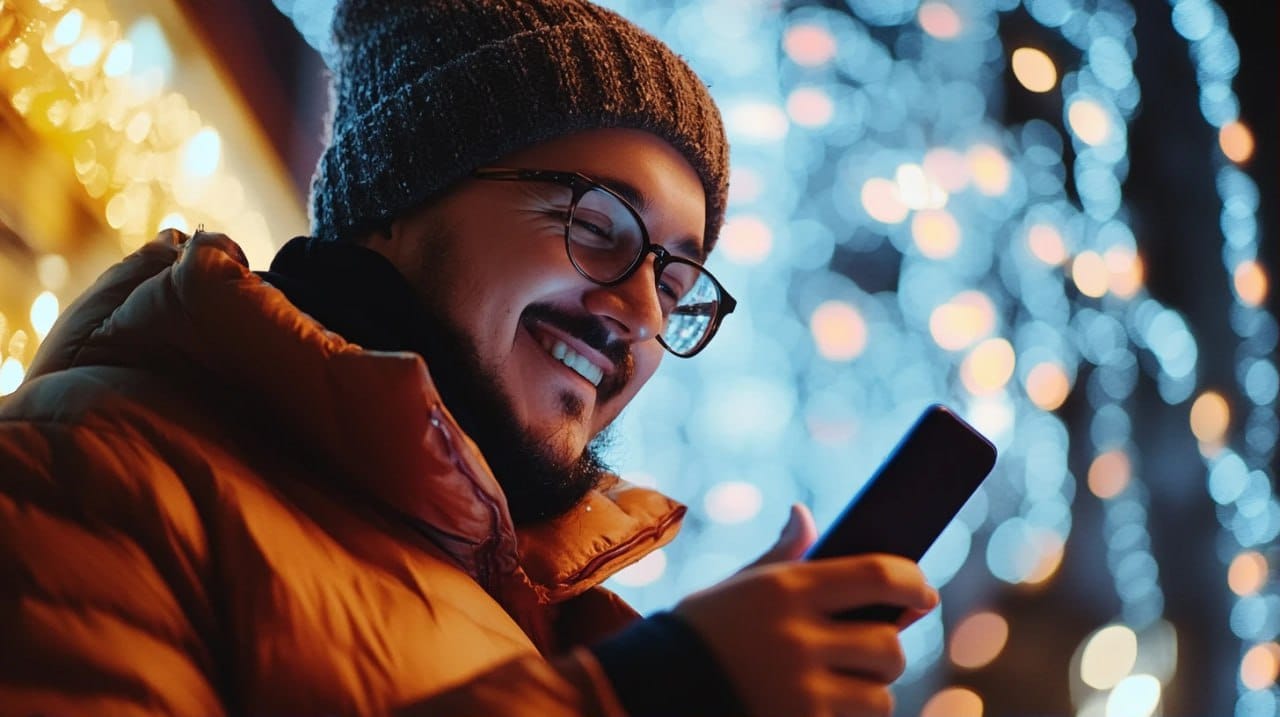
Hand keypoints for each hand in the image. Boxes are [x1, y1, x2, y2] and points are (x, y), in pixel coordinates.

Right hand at [673, 504, 939, 716]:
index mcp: (786, 589)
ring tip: (847, 686)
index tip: (924, 593)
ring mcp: (801, 689)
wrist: (651, 690)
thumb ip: (780, 556)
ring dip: (873, 691)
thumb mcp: (735, 588)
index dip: (913, 582)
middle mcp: (798, 637)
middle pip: (888, 643)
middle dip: (889, 649)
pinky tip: (827, 707)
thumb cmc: (698, 634)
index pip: (877, 575)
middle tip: (877, 651)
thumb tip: (804, 515)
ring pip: (880, 694)